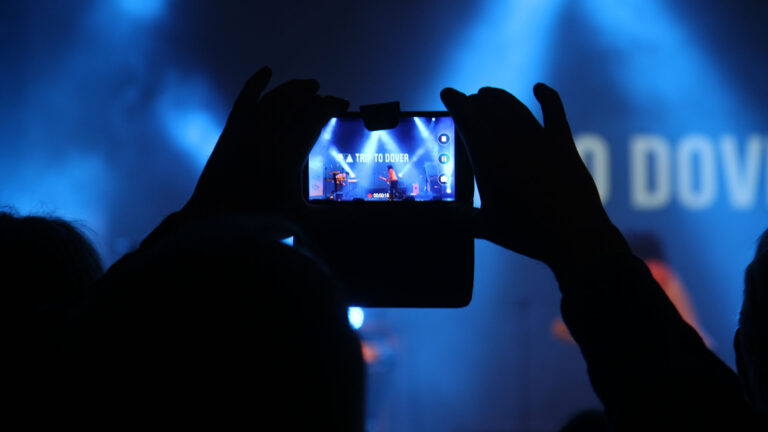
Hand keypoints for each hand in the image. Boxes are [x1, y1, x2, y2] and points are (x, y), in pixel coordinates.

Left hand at [184, 67, 348, 217]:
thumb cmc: (259, 226)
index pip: (314, 117)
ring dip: (292, 89)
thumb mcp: (302, 220)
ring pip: (273, 99)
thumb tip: (371, 216)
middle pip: (296, 104)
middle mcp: (266, 141)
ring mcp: (244, 135)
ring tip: (307, 87)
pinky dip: (255, 84)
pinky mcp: (229, 134)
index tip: (341, 102)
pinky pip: (244, 101)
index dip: (330, 105)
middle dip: (314, 96)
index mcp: (287, 158)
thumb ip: (337, 216)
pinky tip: (266, 72)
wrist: (216, 226)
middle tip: (327, 97)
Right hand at [440, 84, 627, 273]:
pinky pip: (554, 110)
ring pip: (514, 107)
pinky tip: (539, 89)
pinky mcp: (563, 143)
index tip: (447, 92)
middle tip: (466, 101)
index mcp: (489, 160)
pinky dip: (547, 96)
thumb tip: (444, 212)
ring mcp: (540, 140)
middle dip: (474, 101)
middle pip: (488, 109)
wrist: (575, 236)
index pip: (467, 118)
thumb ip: (461, 217)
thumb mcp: (487, 228)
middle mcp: (512, 143)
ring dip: (498, 97)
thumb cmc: (528, 234)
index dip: (455, 101)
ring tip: (487, 95)